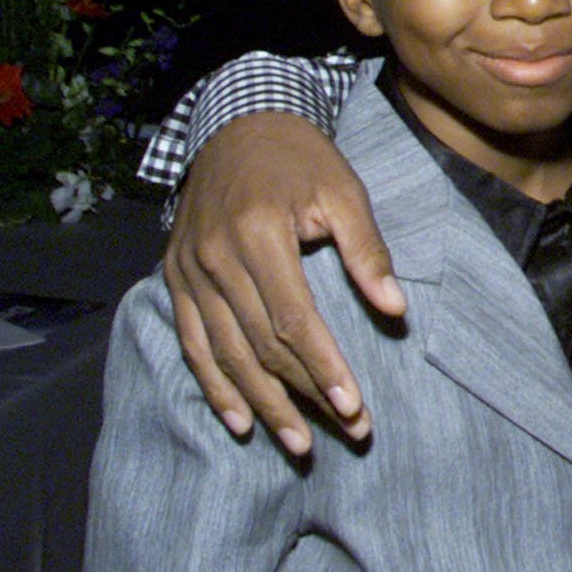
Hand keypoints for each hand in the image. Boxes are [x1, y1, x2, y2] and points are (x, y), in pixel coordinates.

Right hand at [161, 112, 403, 453]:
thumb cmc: (301, 160)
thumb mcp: (344, 191)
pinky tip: (241, 422)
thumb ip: (368, 251)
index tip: (355, 407)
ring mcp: (188, 272)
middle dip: (305, 395)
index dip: (324, 368)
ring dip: (264, 405)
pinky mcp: (175, 279)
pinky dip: (215, 388)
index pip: (293, 319)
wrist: (237, 126)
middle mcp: (215, 259)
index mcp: (258, 235)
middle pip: (261, 346)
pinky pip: (192, 345)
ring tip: (301, 444)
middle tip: (347, 431)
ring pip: (225, 355)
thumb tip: (396, 310)